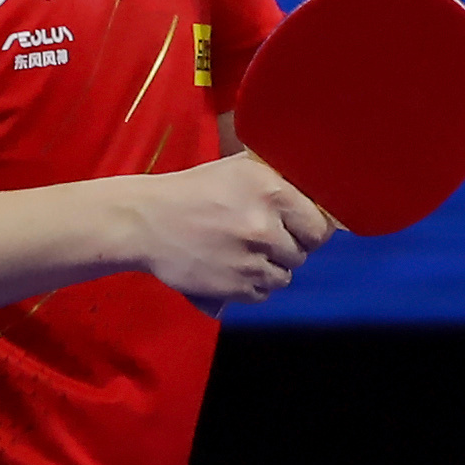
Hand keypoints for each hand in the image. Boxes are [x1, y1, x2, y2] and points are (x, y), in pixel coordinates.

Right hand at [132, 153, 334, 310]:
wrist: (146, 222)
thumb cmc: (194, 191)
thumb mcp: (240, 169)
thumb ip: (278, 181)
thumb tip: (317, 199)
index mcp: (272, 191)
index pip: (319, 227)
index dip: (309, 230)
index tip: (297, 229)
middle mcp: (264, 227)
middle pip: (302, 254)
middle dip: (287, 249)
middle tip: (262, 239)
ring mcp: (249, 261)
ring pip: (283, 277)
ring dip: (269, 269)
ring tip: (243, 254)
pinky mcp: (234, 288)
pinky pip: (261, 295)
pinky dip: (251, 287)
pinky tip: (232, 268)